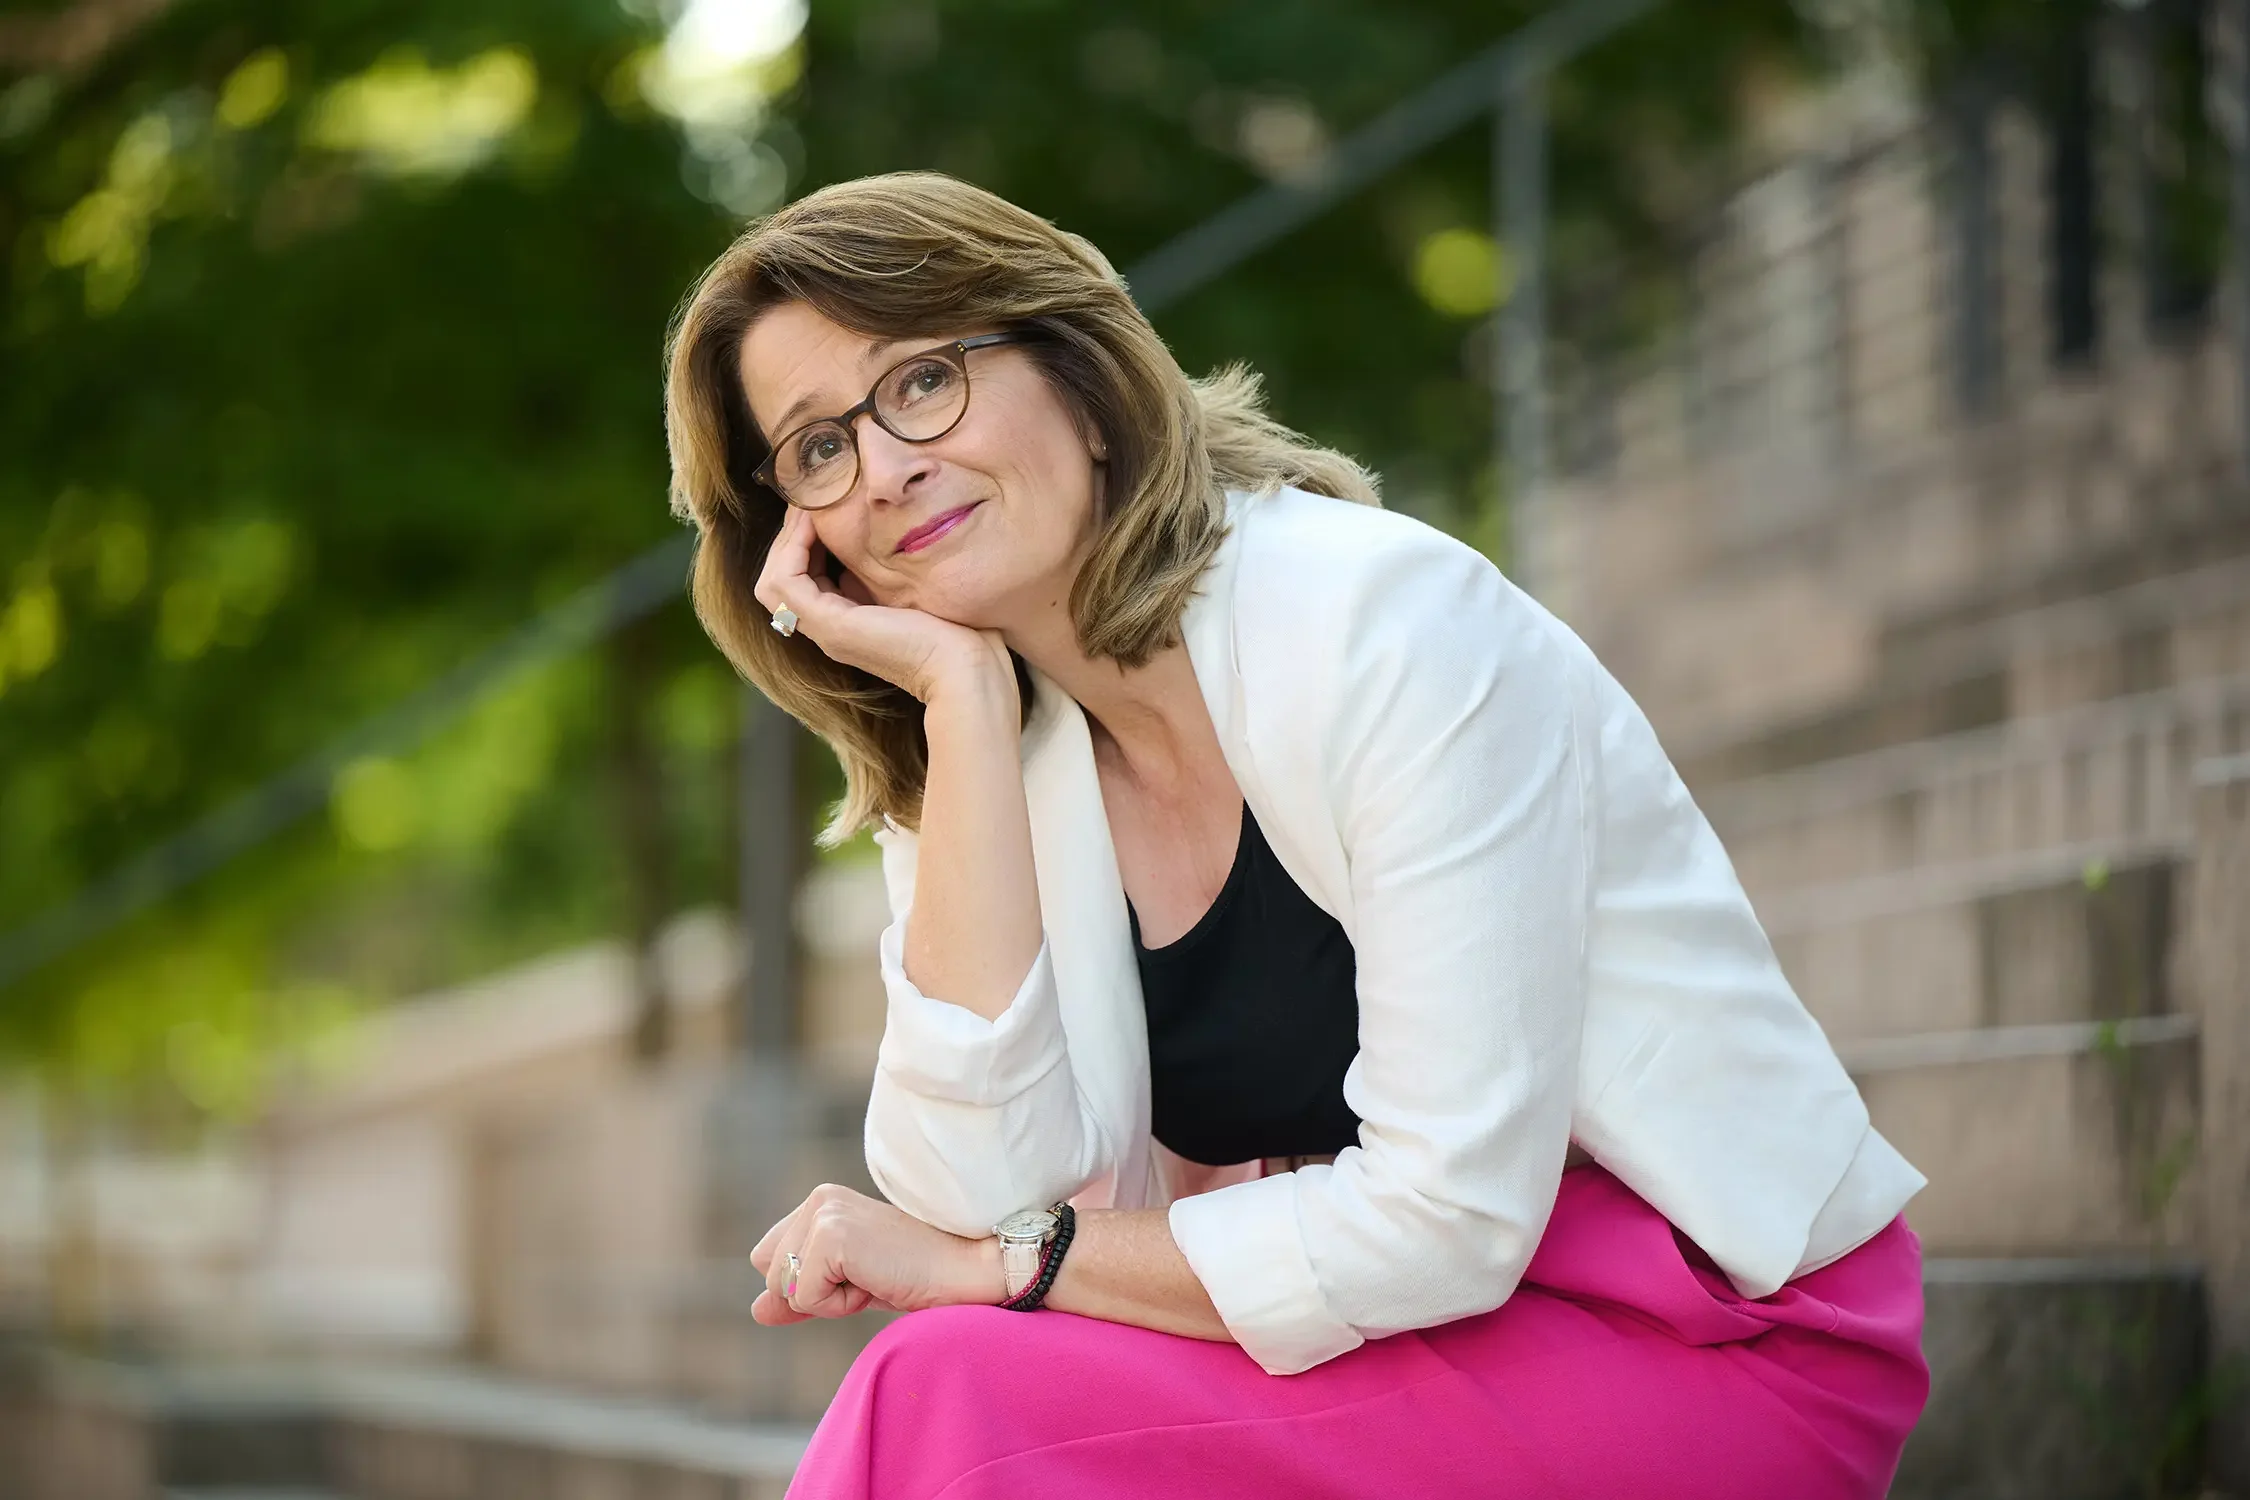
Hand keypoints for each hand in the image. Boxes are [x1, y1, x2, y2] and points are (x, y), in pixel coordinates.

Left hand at [749, 1182, 1001, 1325]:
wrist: (966, 1271)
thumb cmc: (917, 1276)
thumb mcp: (851, 1287)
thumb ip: (803, 1293)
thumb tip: (756, 1311)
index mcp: (821, 1203)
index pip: (768, 1260)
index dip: (806, 1285)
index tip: (861, 1275)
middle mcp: (819, 1199)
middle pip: (770, 1276)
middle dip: (816, 1294)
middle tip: (873, 1277)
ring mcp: (825, 1213)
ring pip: (784, 1288)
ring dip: (830, 1300)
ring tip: (877, 1277)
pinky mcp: (833, 1236)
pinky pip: (806, 1297)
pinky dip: (841, 1305)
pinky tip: (878, 1281)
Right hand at [753, 507, 1011, 703]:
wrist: (968, 667)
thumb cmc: (958, 629)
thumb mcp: (913, 587)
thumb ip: (889, 569)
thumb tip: (877, 531)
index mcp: (846, 623)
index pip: (801, 579)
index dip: (804, 540)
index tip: (823, 504)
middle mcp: (829, 629)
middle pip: (779, 580)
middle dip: (790, 535)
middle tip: (811, 498)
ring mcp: (826, 631)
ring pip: (773, 581)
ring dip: (786, 539)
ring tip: (809, 507)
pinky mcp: (831, 626)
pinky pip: (785, 582)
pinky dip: (792, 548)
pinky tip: (815, 521)